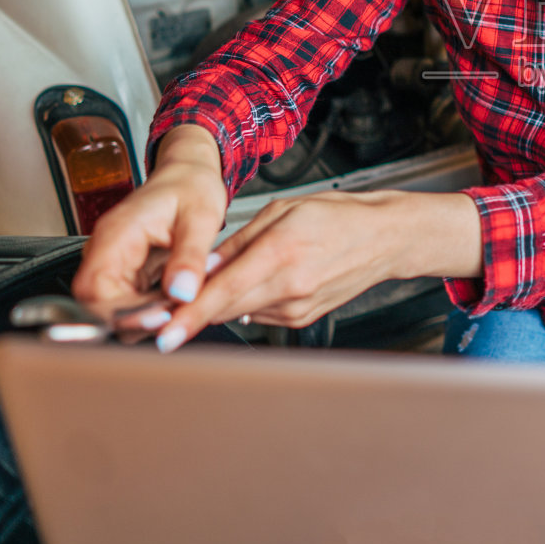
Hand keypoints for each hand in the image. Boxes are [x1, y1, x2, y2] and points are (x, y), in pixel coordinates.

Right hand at [71, 124, 228, 327]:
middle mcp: (106, 249)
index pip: (95, 290)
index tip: (160, 316)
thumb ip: (190, 256)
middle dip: (133, 320)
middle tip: (174, 317)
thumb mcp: (202, 217)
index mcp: (116, 233)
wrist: (189, 173)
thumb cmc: (191, 186)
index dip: (122, 312)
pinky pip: (126, 302)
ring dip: (141, 318)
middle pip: (96, 305)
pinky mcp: (124, 271)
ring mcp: (112, 261)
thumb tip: (182, 293)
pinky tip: (173, 305)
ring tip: (177, 310)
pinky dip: (147, 310)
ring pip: (110, 309)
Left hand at [152, 188, 480, 351]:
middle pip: (226, 310)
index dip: (189, 315)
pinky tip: (252, 285)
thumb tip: (202, 265)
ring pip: (240, 313)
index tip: (163, 332)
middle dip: (191, 316)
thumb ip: (238, 241)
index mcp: (282, 253)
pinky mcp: (302, 317)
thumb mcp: (282, 211)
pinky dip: (245, 303)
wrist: (385, 238)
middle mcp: (290, 287)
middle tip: (159, 319)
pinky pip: (260, 313)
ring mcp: (298, 307)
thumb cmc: (338, 216)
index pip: (224, 291)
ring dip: (219, 305)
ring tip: (208, 290)